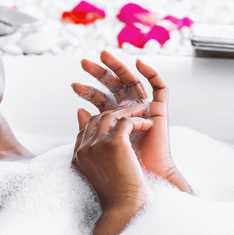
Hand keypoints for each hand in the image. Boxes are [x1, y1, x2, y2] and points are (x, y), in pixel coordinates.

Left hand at [72, 50, 191, 193]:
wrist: (145, 179)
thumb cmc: (122, 168)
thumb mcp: (100, 143)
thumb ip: (91, 126)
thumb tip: (78, 110)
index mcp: (115, 120)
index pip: (101, 99)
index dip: (88, 91)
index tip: (73, 85)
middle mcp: (130, 112)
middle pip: (114, 86)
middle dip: (99, 73)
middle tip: (83, 62)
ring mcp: (145, 109)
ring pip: (132, 81)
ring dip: (119, 67)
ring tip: (104, 54)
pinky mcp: (160, 110)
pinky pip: (160, 87)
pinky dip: (151, 73)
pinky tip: (139, 63)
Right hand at [72, 105, 151, 234]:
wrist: (125, 210)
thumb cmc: (118, 199)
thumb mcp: (104, 175)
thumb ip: (100, 156)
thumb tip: (104, 142)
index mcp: (78, 157)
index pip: (86, 129)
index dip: (102, 121)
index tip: (119, 118)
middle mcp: (84, 149)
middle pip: (96, 119)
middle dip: (115, 111)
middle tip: (133, 109)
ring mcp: (97, 145)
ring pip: (111, 116)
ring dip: (129, 111)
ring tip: (144, 111)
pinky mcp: (114, 143)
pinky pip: (126, 121)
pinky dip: (139, 120)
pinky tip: (149, 125)